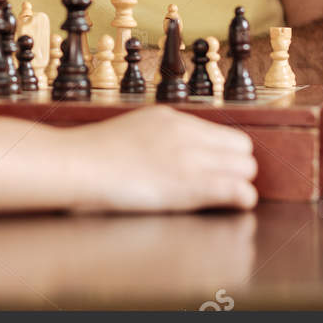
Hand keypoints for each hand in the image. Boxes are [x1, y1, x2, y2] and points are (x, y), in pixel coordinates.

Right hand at [63, 105, 257, 212]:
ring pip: (245, 167)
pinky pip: (236, 189)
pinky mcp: (189, 183)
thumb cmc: (91, 157)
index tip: (219, 169)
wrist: (77, 164)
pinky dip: (243, 198)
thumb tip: (166, 154)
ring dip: (242, 182)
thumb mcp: (129, 132)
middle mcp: (186, 133)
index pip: (222, 132)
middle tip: (227, 184)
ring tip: (232, 197)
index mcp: (170, 118)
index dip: (225, 154)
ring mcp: (189, 157)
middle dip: (239, 167)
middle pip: (241, 148)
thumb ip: (154, 138)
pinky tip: (239, 204)